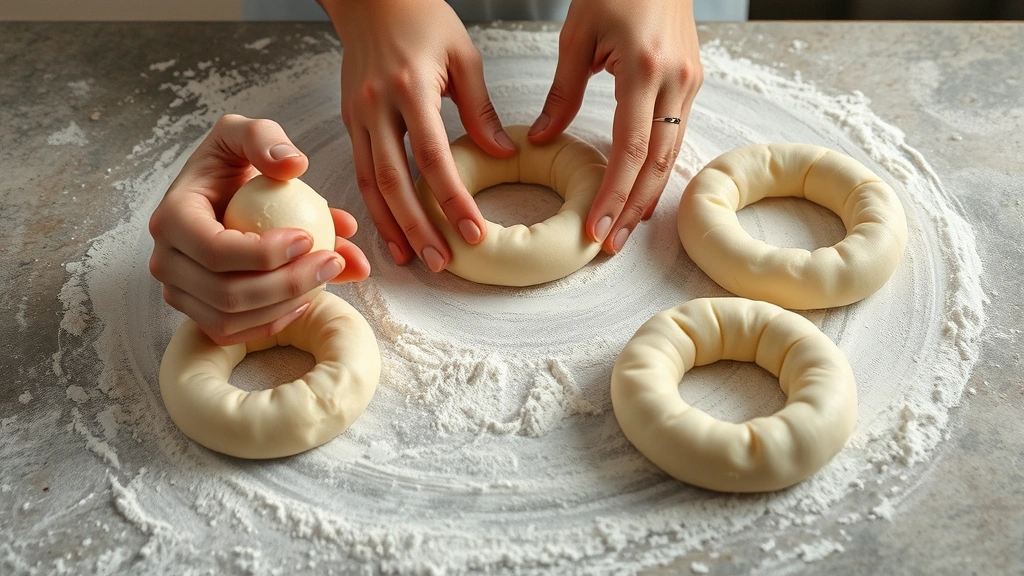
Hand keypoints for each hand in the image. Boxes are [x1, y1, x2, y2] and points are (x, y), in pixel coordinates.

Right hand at [148, 114, 370, 345]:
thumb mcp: (243, 132)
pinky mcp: (197, 312)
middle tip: (333, 261)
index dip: (264, 254)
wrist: (221, 194)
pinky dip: (273, 323)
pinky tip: (308, 299)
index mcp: (171, 219)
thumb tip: (293, 165)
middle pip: (226, 293)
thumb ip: (264, 137)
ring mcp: (179, 292)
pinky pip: (233, 333)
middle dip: (288, 284)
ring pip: (231, 319)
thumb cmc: (232, 164)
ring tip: (328, 275)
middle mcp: (166, 262)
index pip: (215, 252)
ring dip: (287, 305)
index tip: (308, 237)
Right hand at [321, 0, 515, 271]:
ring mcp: (357, 116)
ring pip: (371, 183)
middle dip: (418, 226)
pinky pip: (361, 171)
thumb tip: (502, 155)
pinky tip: (391, 231)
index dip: (453, 199)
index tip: (473, 231)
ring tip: (412, 259)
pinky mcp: (349, 122)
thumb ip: (479, 109)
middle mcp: (376, 105)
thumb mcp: (463, 55)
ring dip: (391, 225)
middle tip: (441, 261)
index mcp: (410, 87)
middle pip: (394, 180)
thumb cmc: (423, 18)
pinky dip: (375, 206)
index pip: (433, 157)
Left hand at [529, 0, 702, 253]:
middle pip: (656, 162)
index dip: (614, 193)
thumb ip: (562, 93)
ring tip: (624, 228)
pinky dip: (658, 168)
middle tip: (610, 244)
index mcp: (644, 69)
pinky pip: (677, 135)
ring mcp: (690, 82)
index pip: (630, 148)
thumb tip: (544, 140)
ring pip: (672, 154)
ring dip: (648, 196)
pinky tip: (643, 191)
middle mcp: (675, 81)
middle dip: (632, 209)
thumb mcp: (578, 36)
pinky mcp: (692, 81)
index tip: (596, 226)